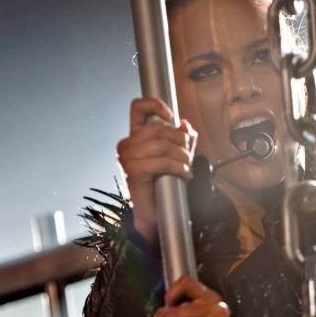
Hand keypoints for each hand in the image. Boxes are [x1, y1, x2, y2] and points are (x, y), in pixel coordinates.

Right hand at [116, 98, 197, 244]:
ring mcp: (127, 157)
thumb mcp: (179, 155)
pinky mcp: (133, 170)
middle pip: (159, 128)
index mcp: (136, 135)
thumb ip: (183, 138)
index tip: (171, 116)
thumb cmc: (166, 182)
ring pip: (162, 145)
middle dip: (180, 141)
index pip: (138, 107)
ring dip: (182, 156)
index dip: (155, 104)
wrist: (158, 212)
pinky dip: (178, 167)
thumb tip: (185, 123)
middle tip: (188, 156)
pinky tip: (184, 174)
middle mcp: (128, 144)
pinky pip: (161, 162)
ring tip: (187, 167)